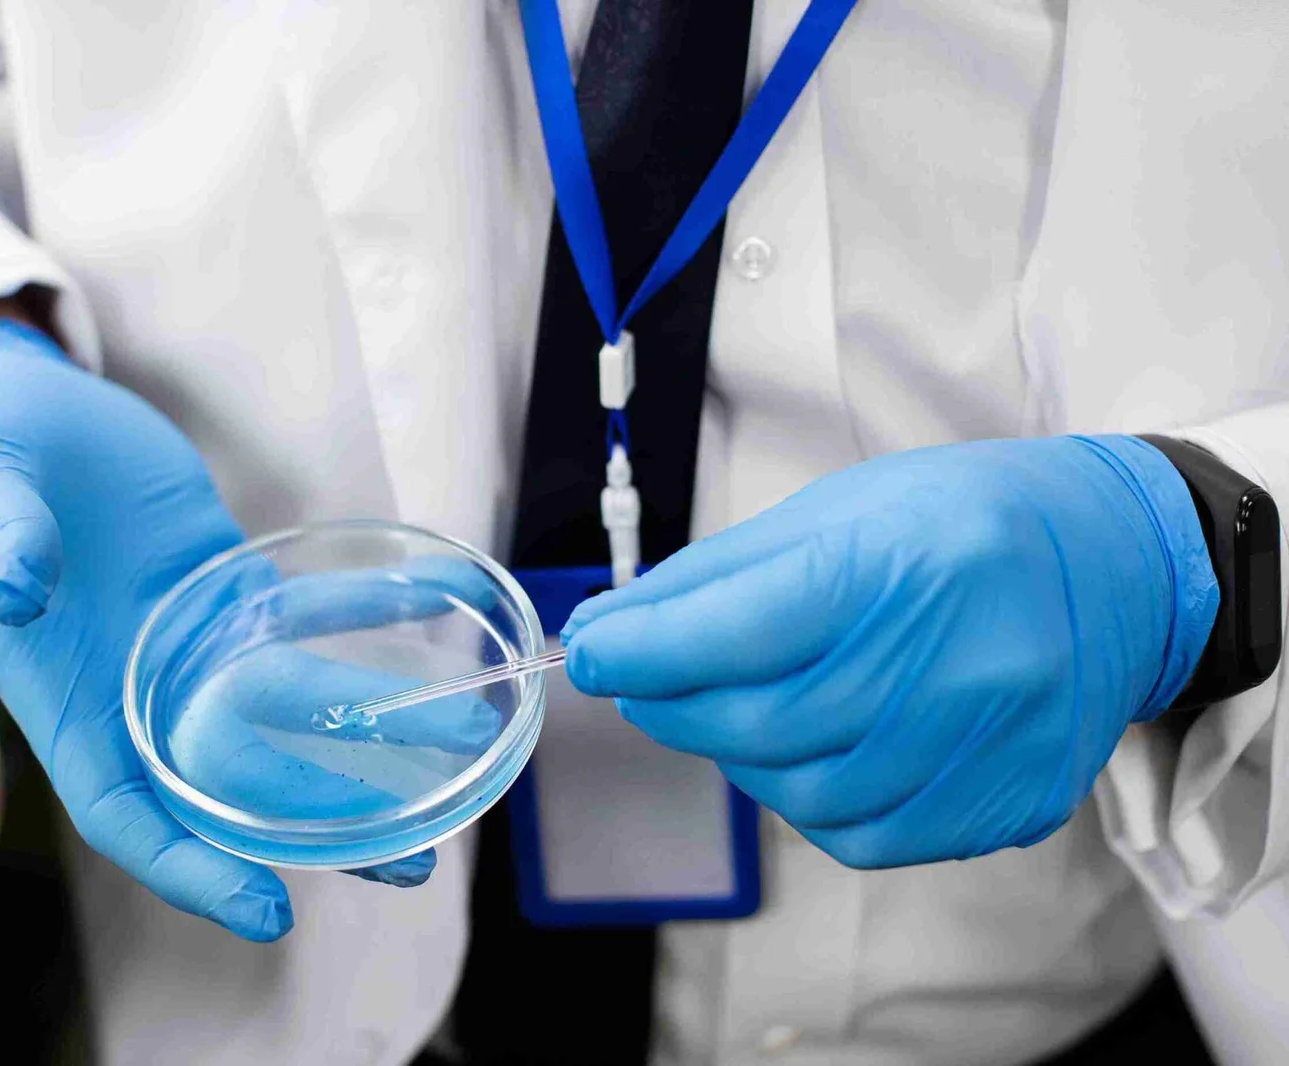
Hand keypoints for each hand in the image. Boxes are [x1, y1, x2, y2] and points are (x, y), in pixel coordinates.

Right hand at [0, 313, 437, 940]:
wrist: (14, 405)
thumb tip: (18, 590)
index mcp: (63, 698)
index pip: (126, 812)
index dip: (192, 870)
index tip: (270, 912)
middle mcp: (136, 687)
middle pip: (236, 782)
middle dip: (322, 826)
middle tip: (418, 859)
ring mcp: (192, 640)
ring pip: (292, 705)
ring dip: (375, 726)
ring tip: (468, 740)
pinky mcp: (231, 586)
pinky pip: (311, 611)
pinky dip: (376, 608)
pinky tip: (445, 595)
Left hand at [561, 436, 1217, 867]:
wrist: (1118, 567)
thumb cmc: (962, 524)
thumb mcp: (837, 511)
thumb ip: (717, 578)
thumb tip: (607, 630)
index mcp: (908, 563)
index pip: (738, 629)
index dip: (641, 650)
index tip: (585, 653)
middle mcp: (959, 662)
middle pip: (760, 721)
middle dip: (670, 702)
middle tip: (640, 679)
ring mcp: (991, 745)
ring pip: (802, 792)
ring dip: (734, 753)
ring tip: (731, 705)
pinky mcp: (1008, 803)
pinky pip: (862, 836)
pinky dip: (805, 799)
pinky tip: (804, 750)